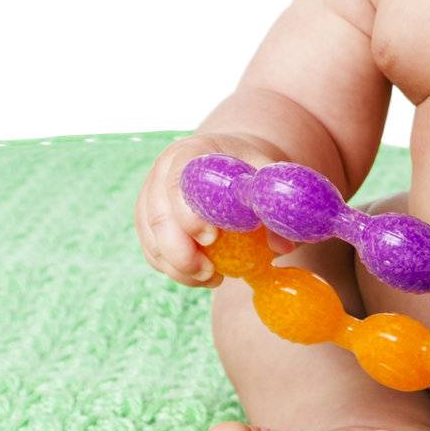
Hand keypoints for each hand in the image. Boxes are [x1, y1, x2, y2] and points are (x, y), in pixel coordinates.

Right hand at [133, 132, 294, 287]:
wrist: (228, 164)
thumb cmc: (248, 169)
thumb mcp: (265, 178)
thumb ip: (272, 206)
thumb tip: (282, 246)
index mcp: (190, 152)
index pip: (178, 182)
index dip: (190, 214)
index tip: (212, 239)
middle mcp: (163, 172)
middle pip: (159, 216)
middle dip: (181, 252)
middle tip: (211, 272)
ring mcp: (151, 196)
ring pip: (152, 239)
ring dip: (179, 268)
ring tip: (213, 278)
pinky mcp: (147, 220)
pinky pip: (152, 251)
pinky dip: (173, 270)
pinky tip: (200, 277)